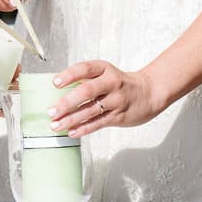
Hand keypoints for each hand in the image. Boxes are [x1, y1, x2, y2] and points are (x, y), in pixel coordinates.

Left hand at [46, 59, 164, 135]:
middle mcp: (111, 83)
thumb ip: (86, 80)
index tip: (55, 83)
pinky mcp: (119, 116)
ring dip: (71, 119)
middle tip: (51, 111)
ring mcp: (116, 100)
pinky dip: (84, 128)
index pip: (85, 69)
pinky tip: (71, 132)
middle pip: (87, 91)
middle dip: (67, 103)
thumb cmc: (121, 83)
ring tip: (56, 125)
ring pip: (91, 110)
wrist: (149, 93)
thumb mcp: (105, 73)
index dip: (69, 75)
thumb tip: (59, 91)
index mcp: (105, 69)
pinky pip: (98, 123)